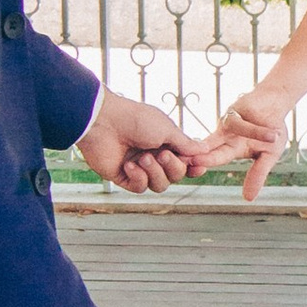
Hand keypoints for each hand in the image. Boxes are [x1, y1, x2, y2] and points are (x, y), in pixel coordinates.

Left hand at [76, 89, 201, 193]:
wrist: (103, 122)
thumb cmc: (134, 119)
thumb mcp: (166, 129)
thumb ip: (185, 144)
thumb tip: (204, 149)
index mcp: (165, 143)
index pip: (184, 161)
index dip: (193, 167)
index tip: (199, 167)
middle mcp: (153, 156)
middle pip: (175, 175)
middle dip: (172, 167)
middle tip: (161, 154)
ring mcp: (139, 168)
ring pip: (160, 185)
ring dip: (155, 173)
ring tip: (143, 158)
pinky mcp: (123, 177)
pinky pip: (140, 188)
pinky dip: (138, 178)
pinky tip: (129, 165)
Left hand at [193, 83, 292, 204]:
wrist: (277, 103)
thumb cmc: (272, 131)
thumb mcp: (269, 156)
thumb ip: (258, 175)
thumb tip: (248, 199)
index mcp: (232, 149)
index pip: (216, 158)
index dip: (204, 163)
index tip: (192, 170)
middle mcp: (226, 136)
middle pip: (209, 149)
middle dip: (198, 157)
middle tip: (186, 165)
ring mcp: (228, 122)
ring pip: (219, 137)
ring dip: (218, 149)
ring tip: (203, 160)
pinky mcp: (234, 109)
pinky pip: (240, 124)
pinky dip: (257, 131)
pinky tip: (272, 136)